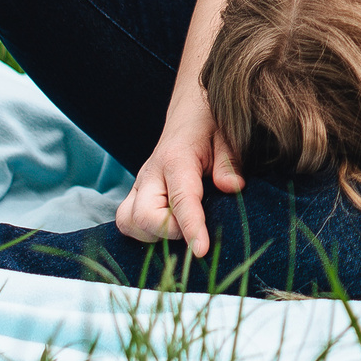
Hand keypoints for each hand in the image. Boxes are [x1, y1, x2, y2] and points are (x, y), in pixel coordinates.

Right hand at [114, 90, 245, 253]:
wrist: (191, 109)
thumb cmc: (211, 123)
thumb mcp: (228, 135)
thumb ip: (229, 162)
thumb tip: (233, 187)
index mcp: (176, 159)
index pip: (180, 199)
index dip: (190, 228)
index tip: (200, 250)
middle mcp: (151, 173)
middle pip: (141, 216)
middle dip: (166, 232)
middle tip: (195, 230)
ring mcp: (141, 183)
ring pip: (127, 221)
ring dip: (151, 233)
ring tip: (180, 228)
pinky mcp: (138, 192)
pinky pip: (128, 219)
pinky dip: (144, 231)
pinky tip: (169, 227)